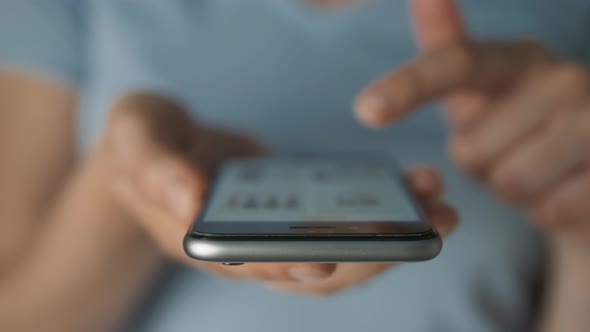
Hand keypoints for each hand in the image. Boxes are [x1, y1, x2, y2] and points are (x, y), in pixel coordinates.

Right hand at [102, 92, 457, 295]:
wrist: (162, 143)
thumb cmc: (144, 140)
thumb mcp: (135, 137)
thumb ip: (152, 165)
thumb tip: (189, 199)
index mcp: (201, 241)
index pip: (251, 266)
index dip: (290, 266)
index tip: (333, 260)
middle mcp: (244, 252)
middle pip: (311, 270)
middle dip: (372, 254)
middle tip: (432, 225)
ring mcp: (273, 237)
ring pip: (336, 254)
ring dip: (390, 237)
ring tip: (439, 208)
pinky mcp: (295, 217)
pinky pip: (340, 226)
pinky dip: (377, 214)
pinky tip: (410, 190)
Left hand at [355, 0, 589, 241]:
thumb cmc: (524, 122)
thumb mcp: (484, 87)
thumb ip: (448, 47)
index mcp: (519, 58)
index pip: (456, 63)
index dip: (407, 87)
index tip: (366, 111)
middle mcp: (562, 79)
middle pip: (470, 149)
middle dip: (480, 163)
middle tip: (511, 149)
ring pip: (508, 184)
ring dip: (512, 189)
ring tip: (538, 169)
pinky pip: (547, 210)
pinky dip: (546, 210)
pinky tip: (563, 188)